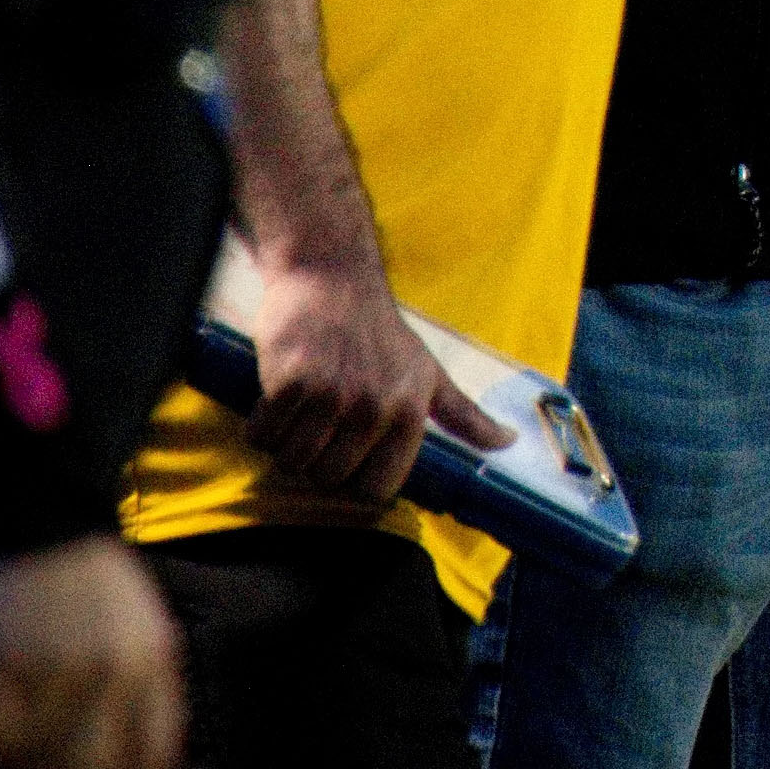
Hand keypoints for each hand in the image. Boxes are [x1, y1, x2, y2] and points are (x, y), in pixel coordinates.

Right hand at [0, 535, 184, 768]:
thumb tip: (119, 758)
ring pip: (36, 758)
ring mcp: (62, 662)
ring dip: (9, 768)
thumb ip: (138, 678)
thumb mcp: (133, 618)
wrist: (37, 510)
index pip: (157, 750)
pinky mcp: (6, 657)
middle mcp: (117, 665)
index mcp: (155, 655)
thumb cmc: (80, 573)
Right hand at [236, 240, 484, 500]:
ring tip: (299, 408)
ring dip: (285, 443)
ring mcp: (332, 394)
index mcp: (409, 413)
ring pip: (292, 461)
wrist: (333, 278)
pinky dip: (261, 424)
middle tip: (317, 420)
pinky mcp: (291, 381)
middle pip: (327, 477)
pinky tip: (274, 397)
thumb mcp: (429, 372)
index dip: (352, 479)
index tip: (346, 452)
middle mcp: (374, 408)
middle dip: (314, 459)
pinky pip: (263, 435)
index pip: (374, 490)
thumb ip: (464, 415)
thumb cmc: (382, 333)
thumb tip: (508, 443)